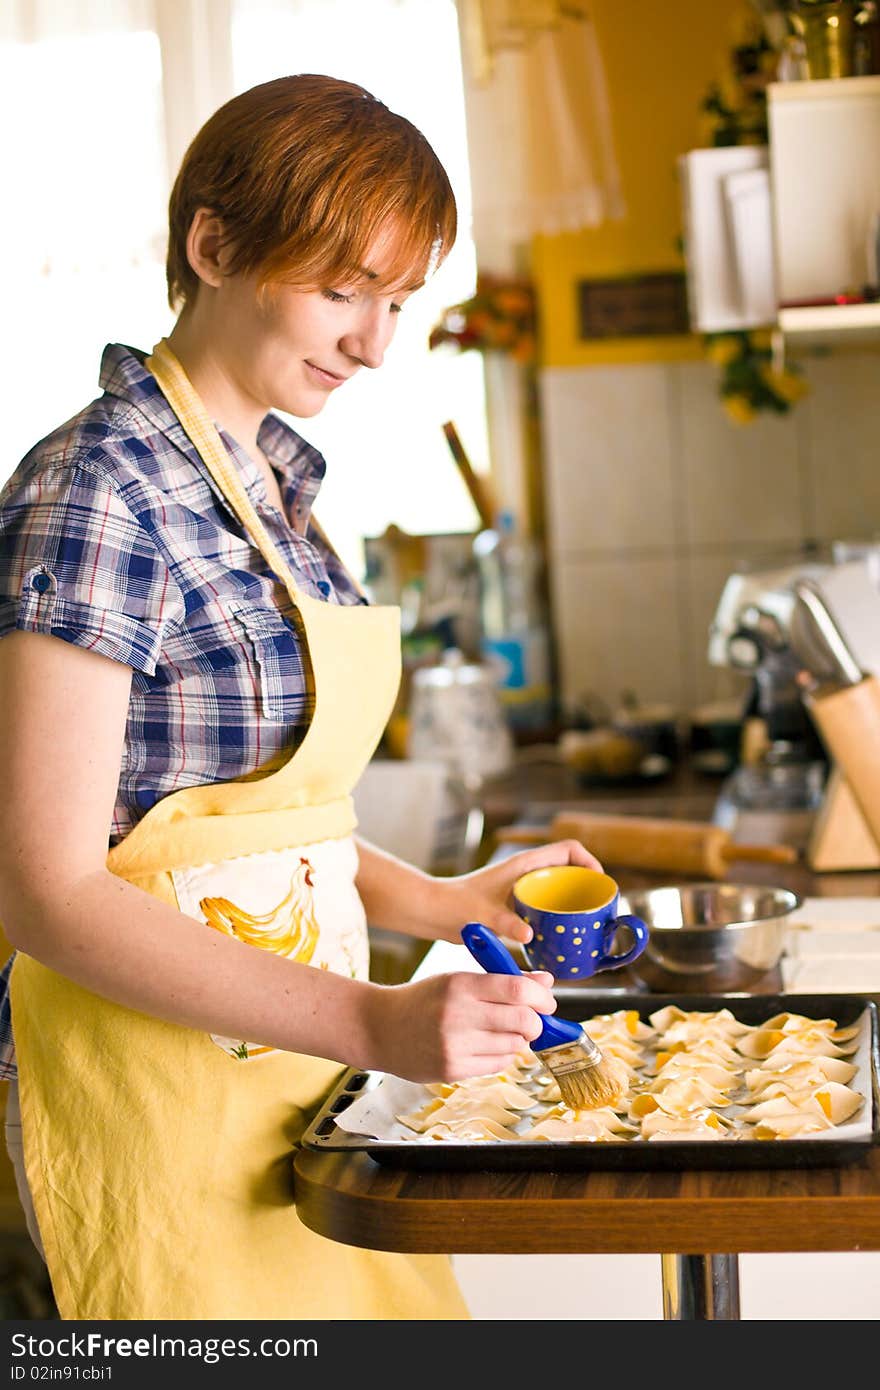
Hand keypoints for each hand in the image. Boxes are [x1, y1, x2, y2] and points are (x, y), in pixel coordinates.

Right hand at [368, 968, 556, 1082]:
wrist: (380, 1028)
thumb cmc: (423, 1001)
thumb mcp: (458, 980)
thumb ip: (502, 981)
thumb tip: (546, 981)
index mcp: (460, 985)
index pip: (517, 988)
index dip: (541, 996)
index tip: (547, 1002)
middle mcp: (457, 1014)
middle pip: (524, 1020)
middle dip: (537, 1022)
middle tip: (532, 1021)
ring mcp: (454, 1045)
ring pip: (514, 1045)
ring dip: (518, 1040)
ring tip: (500, 1032)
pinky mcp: (452, 1069)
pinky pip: (498, 1065)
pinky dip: (502, 1056)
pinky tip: (486, 1046)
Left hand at [427, 838, 602, 946]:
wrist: (434, 912)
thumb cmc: (455, 905)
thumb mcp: (483, 915)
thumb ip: (505, 924)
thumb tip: (529, 935)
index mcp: (525, 865)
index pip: (569, 849)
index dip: (590, 861)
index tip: (600, 883)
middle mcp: (527, 873)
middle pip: (570, 870)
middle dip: (587, 887)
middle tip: (598, 911)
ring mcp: (523, 888)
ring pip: (559, 889)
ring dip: (574, 903)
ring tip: (586, 927)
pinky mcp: (517, 904)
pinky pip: (547, 905)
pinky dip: (559, 916)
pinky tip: (561, 938)